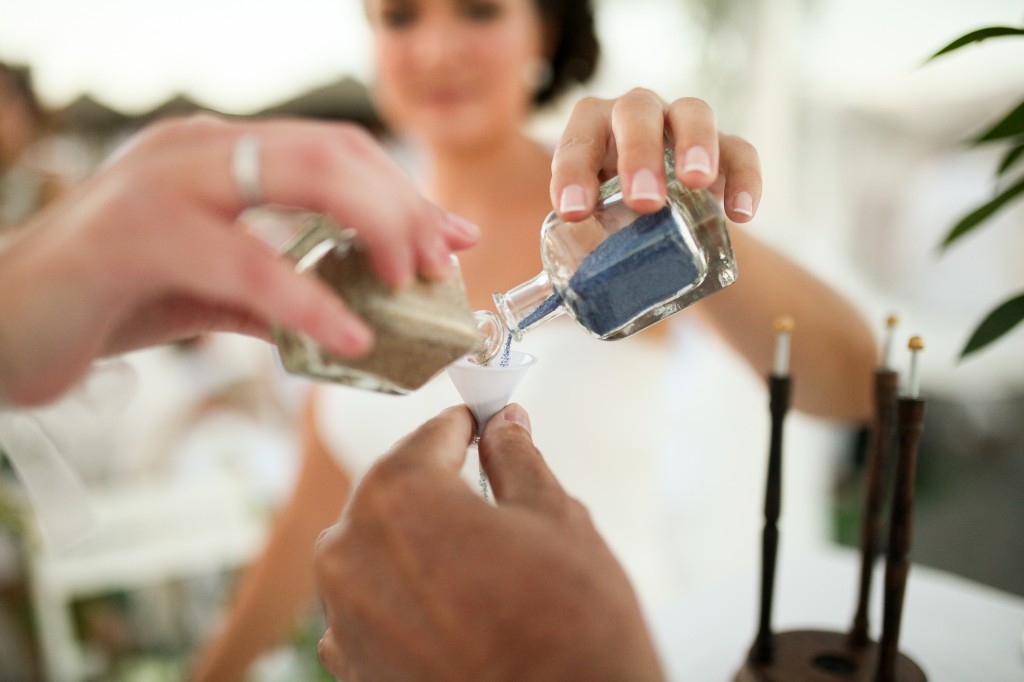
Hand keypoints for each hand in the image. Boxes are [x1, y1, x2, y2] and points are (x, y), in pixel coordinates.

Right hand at [0, 115, 478, 405]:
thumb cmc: (105, 301)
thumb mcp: (211, 292)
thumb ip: (280, 295)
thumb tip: (356, 318)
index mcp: (216, 154)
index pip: (333, 152)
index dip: (402, 192)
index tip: (451, 237)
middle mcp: (194, 149)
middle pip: (332, 152)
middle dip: (401, 206)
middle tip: (441, 263)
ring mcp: (163, 181)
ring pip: (300, 179)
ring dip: (374, 229)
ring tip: (411, 285)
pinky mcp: (135, 234)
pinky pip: (244, 261)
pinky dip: (307, 298)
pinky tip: (347, 334)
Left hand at [314, 404, 663, 680]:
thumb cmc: (573, 625)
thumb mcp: (556, 517)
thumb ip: (515, 458)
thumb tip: (503, 426)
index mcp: (398, 496)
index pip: (430, 436)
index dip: (465, 426)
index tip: (484, 424)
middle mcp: (350, 550)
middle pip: (395, 491)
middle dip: (440, 486)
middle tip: (491, 495)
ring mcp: (343, 615)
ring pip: (378, 548)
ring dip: (419, 542)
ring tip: (481, 565)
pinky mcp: (350, 666)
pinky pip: (371, 604)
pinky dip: (404, 596)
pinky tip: (454, 610)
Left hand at [550, 89, 760, 223]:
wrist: (665, 216)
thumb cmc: (615, 213)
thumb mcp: (593, 222)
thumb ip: (579, 243)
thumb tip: (565, 290)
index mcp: (594, 129)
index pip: (578, 138)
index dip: (573, 172)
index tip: (574, 213)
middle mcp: (638, 114)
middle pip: (637, 111)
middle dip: (638, 152)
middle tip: (643, 201)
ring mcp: (683, 124)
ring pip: (694, 112)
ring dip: (695, 143)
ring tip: (696, 182)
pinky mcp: (726, 147)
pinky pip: (741, 152)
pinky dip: (744, 179)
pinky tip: (740, 214)